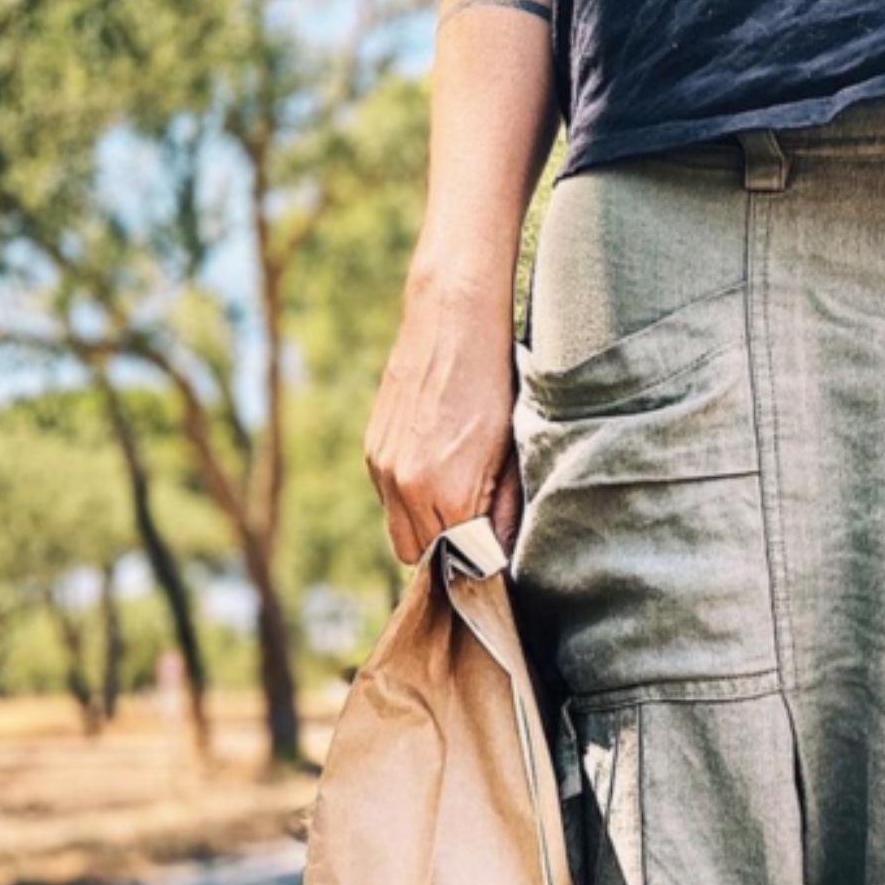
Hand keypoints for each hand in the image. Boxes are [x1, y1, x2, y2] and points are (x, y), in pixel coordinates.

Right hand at [363, 269, 521, 564]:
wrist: (452, 319)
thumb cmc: (495, 382)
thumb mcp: (513, 453)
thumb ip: (505, 510)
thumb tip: (503, 554)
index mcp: (446, 492)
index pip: (458, 562)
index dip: (479, 566)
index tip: (496, 562)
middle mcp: (404, 485)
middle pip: (419, 558)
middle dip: (448, 557)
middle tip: (480, 539)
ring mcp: (382, 467)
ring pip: (399, 532)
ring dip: (428, 530)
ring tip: (462, 505)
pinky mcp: (372, 449)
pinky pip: (389, 500)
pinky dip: (411, 502)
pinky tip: (440, 476)